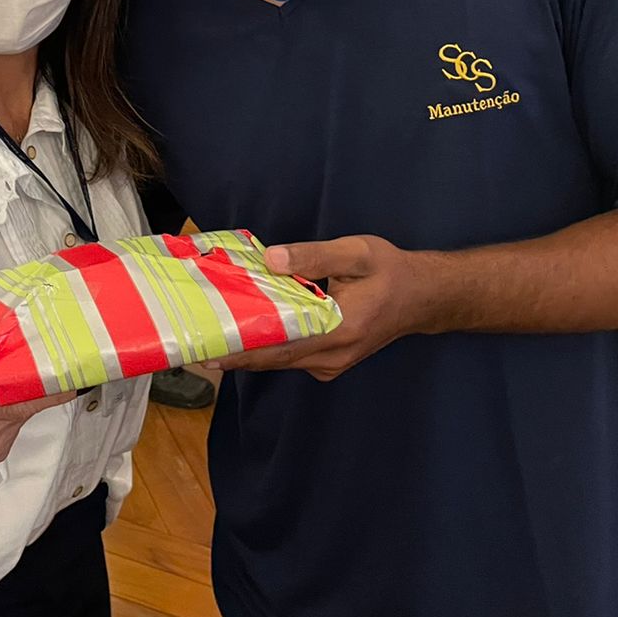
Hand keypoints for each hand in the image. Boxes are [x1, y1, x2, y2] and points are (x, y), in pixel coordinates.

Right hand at [0, 325, 71, 466]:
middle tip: (36, 354)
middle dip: (35, 378)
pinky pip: (18, 423)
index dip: (44, 378)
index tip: (59, 358)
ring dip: (23, 392)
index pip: (18, 397)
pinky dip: (15, 405)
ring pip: (25, 413)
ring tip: (5, 375)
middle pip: (27, 403)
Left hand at [211, 235, 430, 381]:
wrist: (423, 298)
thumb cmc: (390, 272)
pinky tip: (246, 329)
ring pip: (279, 360)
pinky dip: (267, 345)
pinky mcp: (329, 361)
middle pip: (271, 359)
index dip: (239, 348)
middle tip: (194, 339)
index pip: (278, 345)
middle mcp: (330, 356)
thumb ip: (313, 256)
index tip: (205, 345)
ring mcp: (329, 364)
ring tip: (210, 332)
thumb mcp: (357, 252)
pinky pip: (291, 356)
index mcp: (337, 329)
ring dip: (247, 348)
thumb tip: (269, 259)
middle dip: (232, 351)